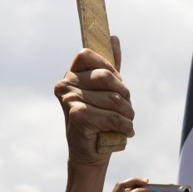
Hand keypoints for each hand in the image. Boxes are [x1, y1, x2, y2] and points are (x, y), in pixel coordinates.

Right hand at [55, 41, 133, 167]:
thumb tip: (113, 37)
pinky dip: (126, 126)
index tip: (116, 87)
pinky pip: (113, 116)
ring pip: (114, 99)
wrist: (90, 154)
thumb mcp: (105, 90)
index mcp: (70, 74)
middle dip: (124, 95)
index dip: (110, 70)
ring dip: (128, 114)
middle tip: (127, 110)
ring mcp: (69, 100)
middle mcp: (65, 85)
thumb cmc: (99, 120)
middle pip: (106, 77)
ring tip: (127, 122)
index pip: (90, 55)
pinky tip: (127, 131)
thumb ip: (110, 65)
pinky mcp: (77, 116)